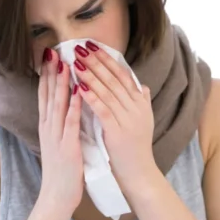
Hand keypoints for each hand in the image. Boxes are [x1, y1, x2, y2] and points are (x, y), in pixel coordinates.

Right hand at [37, 48, 83, 214]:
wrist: (56, 196)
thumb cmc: (63, 171)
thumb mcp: (60, 143)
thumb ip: (62, 126)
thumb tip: (68, 108)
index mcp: (48, 127)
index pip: (45, 96)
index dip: (47, 75)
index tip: (50, 56)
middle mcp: (48, 128)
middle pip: (48, 95)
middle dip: (51, 73)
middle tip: (53, 51)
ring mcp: (56, 137)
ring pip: (57, 105)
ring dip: (60, 84)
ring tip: (65, 64)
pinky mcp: (66, 147)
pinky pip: (69, 124)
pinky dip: (72, 107)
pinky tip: (76, 93)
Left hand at [73, 41, 158, 187]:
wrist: (138, 174)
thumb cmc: (135, 149)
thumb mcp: (143, 122)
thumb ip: (142, 102)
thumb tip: (143, 86)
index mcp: (140, 103)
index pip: (123, 74)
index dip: (107, 59)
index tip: (92, 46)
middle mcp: (136, 108)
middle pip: (114, 79)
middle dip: (96, 62)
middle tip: (80, 47)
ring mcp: (128, 120)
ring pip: (108, 92)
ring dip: (91, 76)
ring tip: (75, 62)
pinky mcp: (118, 132)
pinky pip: (103, 110)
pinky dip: (91, 98)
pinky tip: (79, 87)